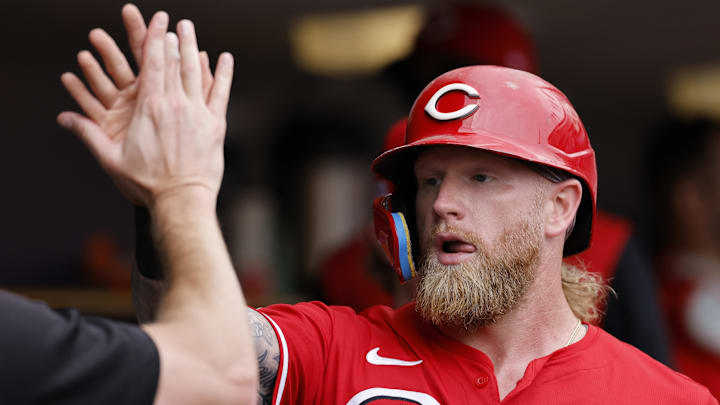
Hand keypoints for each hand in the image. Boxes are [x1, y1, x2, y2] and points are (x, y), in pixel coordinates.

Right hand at [58, 9, 231, 206]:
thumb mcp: (112, 159)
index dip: (155, 39)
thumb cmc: (146, 183)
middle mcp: (176, 104)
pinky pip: (221, 93)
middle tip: (176, 20)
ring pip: (197, 72)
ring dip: (195, 47)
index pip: (152, 64)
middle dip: (174, 38)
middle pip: (175, 62)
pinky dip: (223, 73)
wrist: (181, 200)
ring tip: (192, 30)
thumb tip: (65, 119)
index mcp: (150, 108)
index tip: (158, 21)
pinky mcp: (216, 125)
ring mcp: (198, 113)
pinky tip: (225, 57)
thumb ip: (88, 135)